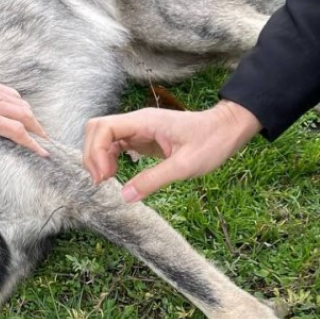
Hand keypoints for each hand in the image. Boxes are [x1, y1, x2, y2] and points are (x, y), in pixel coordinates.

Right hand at [0, 46, 48, 155]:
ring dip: (37, 131)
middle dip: (34, 121)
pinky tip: (41, 152)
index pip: (9, 95)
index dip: (19, 106)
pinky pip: (16, 131)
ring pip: (26, 117)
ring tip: (44, 144)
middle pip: (22, 107)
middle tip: (42, 135)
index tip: (24, 115)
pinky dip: (31, 143)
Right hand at [82, 100, 261, 201]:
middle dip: (92, 155)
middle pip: (96, 130)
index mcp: (145, 121)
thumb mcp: (185, 166)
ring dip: (98, 157)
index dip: (96, 152)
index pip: (103, 128)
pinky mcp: (141, 137)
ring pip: (102, 137)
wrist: (227, 129)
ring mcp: (138, 128)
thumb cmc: (211, 142)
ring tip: (108, 179)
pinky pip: (114, 144)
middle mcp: (137, 121)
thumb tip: (125, 197)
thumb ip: (153, 180)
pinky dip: (108, 158)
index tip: (104, 176)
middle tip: (102, 180)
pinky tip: (115, 173)